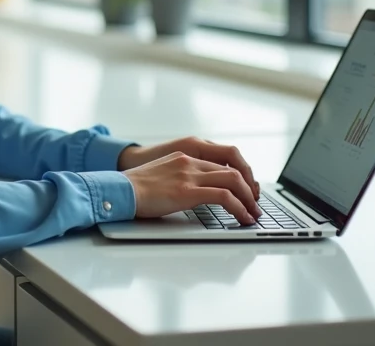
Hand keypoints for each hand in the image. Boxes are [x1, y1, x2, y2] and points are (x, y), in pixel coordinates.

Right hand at [122, 152, 260, 222]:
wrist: (119, 190)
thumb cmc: (134, 189)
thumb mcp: (162, 177)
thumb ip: (180, 180)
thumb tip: (194, 196)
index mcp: (184, 156)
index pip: (222, 162)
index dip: (240, 177)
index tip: (246, 191)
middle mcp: (190, 161)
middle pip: (233, 170)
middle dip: (250, 188)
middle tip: (255, 204)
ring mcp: (189, 175)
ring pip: (234, 181)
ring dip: (249, 199)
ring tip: (253, 214)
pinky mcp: (187, 191)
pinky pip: (224, 197)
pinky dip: (239, 208)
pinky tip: (243, 218)